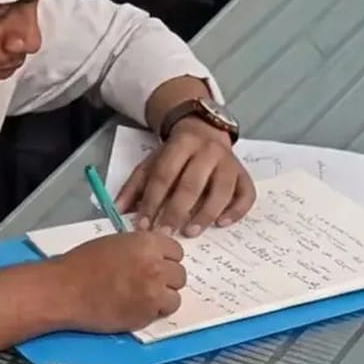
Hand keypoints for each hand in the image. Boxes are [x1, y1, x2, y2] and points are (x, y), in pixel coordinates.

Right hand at [52, 231, 185, 332]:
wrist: (66, 290)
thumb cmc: (83, 262)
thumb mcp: (116, 242)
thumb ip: (140, 248)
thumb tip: (154, 255)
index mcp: (148, 243)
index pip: (177, 251)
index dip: (166, 258)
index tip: (156, 264)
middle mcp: (156, 267)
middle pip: (180, 275)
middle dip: (167, 279)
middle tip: (149, 283)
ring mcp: (154, 293)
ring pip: (175, 297)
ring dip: (163, 298)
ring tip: (144, 298)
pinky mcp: (146, 315)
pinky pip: (161, 314)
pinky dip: (152, 312)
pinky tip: (134, 308)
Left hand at [116, 118, 255, 236]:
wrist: (205, 130)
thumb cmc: (176, 155)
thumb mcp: (152, 162)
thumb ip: (135, 185)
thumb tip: (117, 210)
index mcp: (181, 144)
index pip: (165, 175)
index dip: (152, 201)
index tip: (143, 225)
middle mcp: (208, 150)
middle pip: (192, 184)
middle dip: (176, 211)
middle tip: (165, 233)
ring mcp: (230, 163)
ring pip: (221, 191)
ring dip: (205, 214)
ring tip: (191, 232)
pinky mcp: (244, 174)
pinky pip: (246, 195)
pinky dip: (236, 211)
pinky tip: (222, 223)